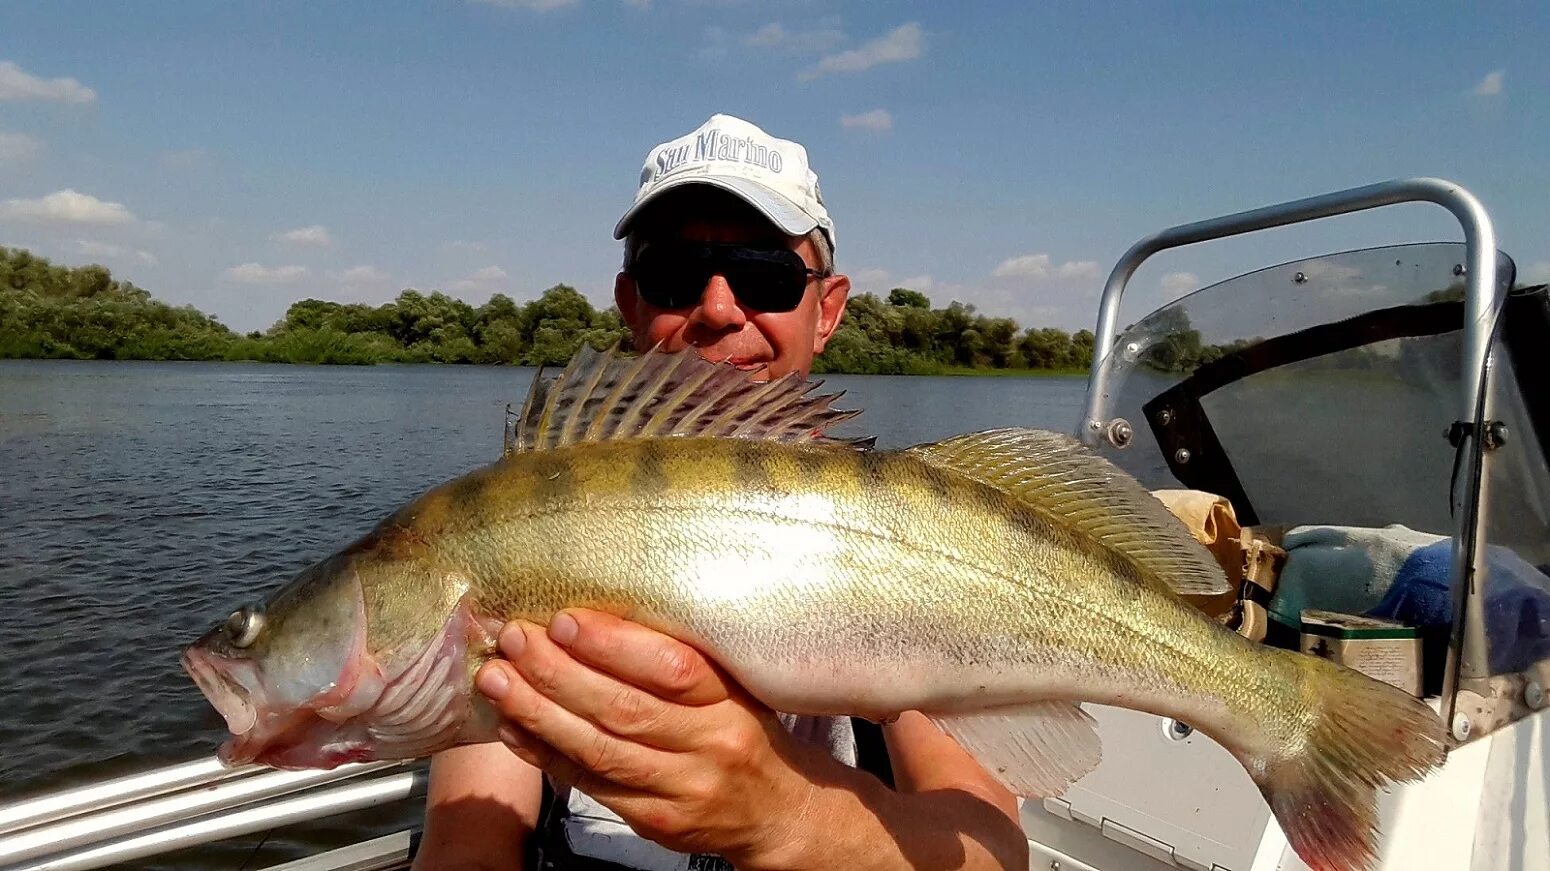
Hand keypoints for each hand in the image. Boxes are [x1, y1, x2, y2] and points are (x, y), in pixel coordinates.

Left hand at [473, 609, 832, 865]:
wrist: (777, 810)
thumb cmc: (744, 729)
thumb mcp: (733, 686)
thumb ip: (681, 658)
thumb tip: (595, 617)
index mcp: (730, 700)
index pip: (672, 669)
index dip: (614, 645)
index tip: (565, 620)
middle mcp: (709, 744)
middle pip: (624, 709)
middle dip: (558, 673)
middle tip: (513, 641)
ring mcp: (682, 788)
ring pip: (599, 750)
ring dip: (539, 714)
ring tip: (497, 680)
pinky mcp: (656, 822)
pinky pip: (592, 786)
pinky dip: (546, 755)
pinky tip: (512, 728)